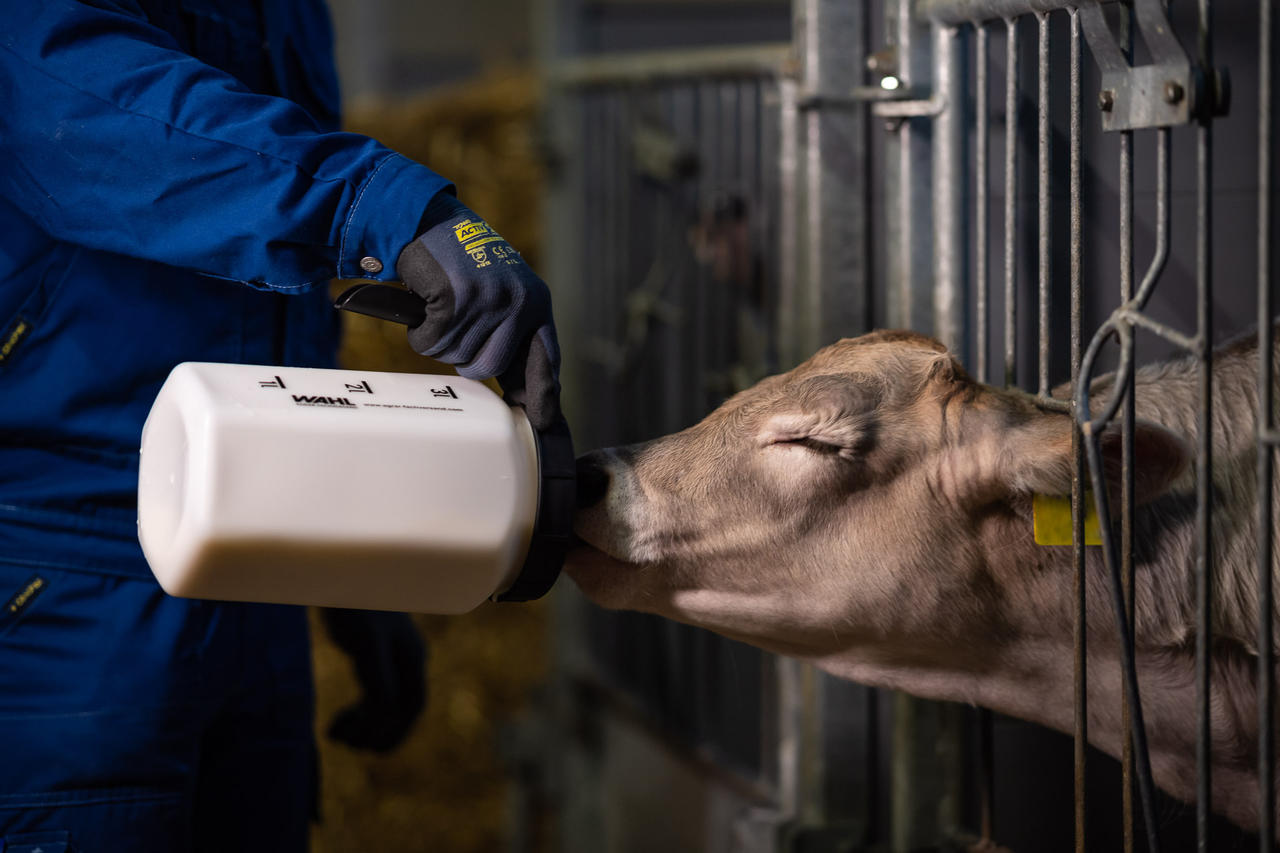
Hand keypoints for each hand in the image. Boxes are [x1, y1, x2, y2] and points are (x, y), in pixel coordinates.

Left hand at [319, 608, 425, 752]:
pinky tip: (340, 720)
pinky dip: (360, 711)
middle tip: (346, 745)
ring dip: (366, 725)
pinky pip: (376, 693)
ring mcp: (393, 655)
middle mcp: (408, 658)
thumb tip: (386, 711)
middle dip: (379, 731)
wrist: (339, 570)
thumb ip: (378, 676)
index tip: (367, 748)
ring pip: (389, 704)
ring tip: (335, 734)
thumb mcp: (366, 641)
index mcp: (412, 656)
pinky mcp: (374, 652)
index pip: (412, 704)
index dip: (395, 731)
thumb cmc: (353, 604)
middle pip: (403, 708)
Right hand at [397, 193, 561, 430]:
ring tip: (442, 308)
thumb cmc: (463, 265)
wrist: (429, 223)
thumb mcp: (503, 293)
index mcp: (535, 302)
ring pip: (455, 356)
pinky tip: (426, 306)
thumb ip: (513, 333)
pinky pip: (431, 343)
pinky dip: (421, 332)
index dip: (543, 392)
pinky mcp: (454, 299)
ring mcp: (487, 301)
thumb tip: (519, 389)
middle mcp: (518, 302)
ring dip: (440, 341)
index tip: (544, 421)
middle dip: (466, 358)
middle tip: (456, 327)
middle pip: (489, 366)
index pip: (545, 358)